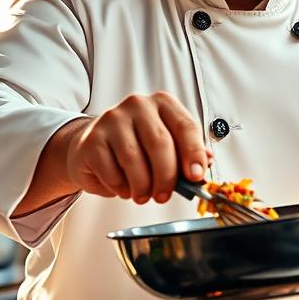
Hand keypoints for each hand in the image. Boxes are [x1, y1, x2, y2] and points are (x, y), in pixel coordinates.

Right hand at [66, 92, 210, 204]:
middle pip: (160, 143)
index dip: (194, 153)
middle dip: (166, 176)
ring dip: (142, 186)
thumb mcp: (166, 145)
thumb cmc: (137, 145)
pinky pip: (111, 171)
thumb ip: (187, 153)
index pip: (185, 126)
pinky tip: (123, 187)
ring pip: (134, 160)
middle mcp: (138, 105)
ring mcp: (112, 119)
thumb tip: (205, 164)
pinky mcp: (93, 139)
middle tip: (164, 195)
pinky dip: (121, 187)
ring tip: (143, 195)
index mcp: (163, 103)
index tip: (196, 177)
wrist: (94, 147)